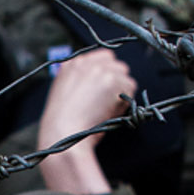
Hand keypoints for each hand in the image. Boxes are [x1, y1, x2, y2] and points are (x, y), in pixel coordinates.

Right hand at [37, 47, 134, 194]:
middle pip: (116, 65)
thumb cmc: (63, 126)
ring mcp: (100, 69)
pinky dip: (125, 102)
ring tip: (104, 110)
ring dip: (121, 93)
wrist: (62, 136)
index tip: (104, 91)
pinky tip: (108, 113)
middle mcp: (86, 62)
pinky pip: (130, 88)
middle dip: (115, 84)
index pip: (102, 58)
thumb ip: (82, 83)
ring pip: (125, 77)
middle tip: (105, 104)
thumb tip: (103, 86)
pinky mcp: (112, 79)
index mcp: (71, 65)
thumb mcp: (65, 95)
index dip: (106, 76)